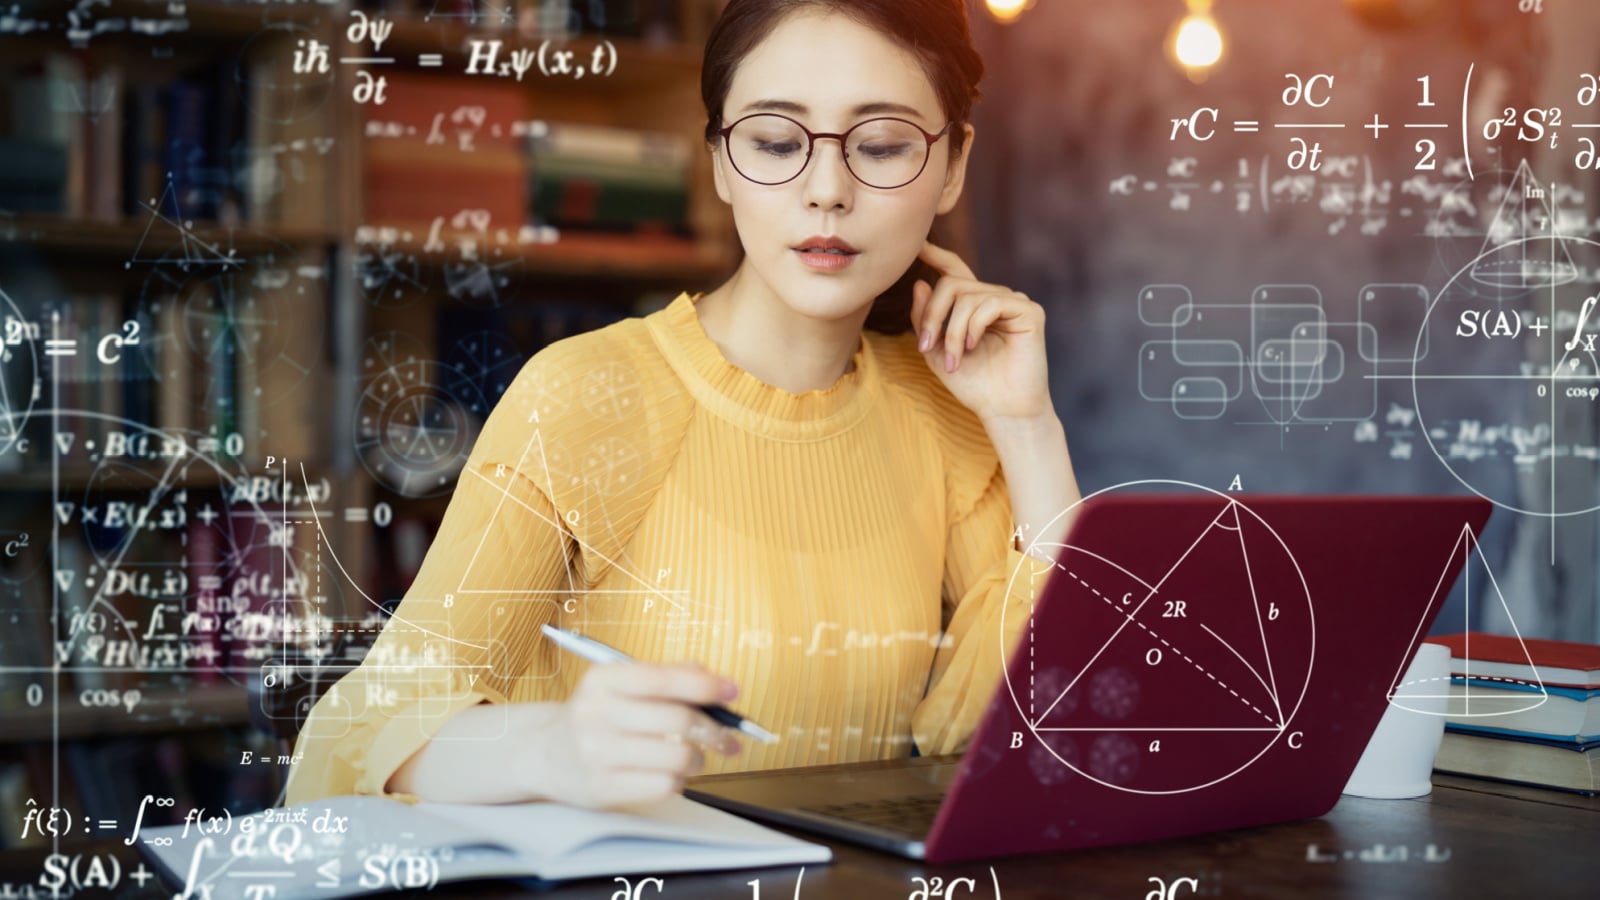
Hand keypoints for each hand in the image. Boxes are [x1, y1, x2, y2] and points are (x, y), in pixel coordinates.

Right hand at [530, 662, 742, 808]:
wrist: (544, 753)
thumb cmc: (596, 716)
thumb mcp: (620, 685)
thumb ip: (667, 676)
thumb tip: (715, 680)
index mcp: (603, 680)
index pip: (664, 679)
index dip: (706, 685)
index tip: (732, 691)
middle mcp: (596, 714)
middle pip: (679, 720)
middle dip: (715, 730)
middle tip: (727, 737)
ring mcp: (597, 754)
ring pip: (678, 756)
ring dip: (699, 759)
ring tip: (694, 758)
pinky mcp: (602, 788)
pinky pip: (663, 786)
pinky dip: (678, 781)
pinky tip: (671, 774)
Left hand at [910, 239, 1051, 422]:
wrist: (1003, 410)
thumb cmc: (973, 384)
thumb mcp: (936, 351)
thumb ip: (925, 319)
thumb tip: (920, 283)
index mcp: (974, 306)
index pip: (954, 271)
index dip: (935, 256)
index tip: (916, 244)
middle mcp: (995, 298)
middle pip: (951, 284)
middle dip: (933, 315)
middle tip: (925, 346)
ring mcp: (1014, 302)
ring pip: (968, 296)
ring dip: (951, 331)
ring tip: (953, 360)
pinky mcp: (1029, 312)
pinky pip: (990, 303)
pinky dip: (973, 326)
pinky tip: (972, 347)